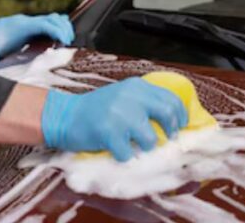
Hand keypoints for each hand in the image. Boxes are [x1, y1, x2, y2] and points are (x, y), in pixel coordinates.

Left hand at [0, 13, 73, 69]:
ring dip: (63, 27)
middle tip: (69, 45)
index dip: (58, 31)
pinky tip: (60, 40)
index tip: (66, 42)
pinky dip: (58, 27)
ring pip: (54, 18)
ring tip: (68, 43)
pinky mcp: (31, 26)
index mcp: (21, 26)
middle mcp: (28, 21)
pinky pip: (50, 22)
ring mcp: (30, 22)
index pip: (44, 23)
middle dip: (65, 30)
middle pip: (54, 18)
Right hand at [41, 77, 187, 161]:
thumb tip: (173, 122)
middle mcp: (131, 97)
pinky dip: (124, 157)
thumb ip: (144, 103)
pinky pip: (129, 154)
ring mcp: (120, 115)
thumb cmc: (95, 110)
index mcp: (136, 87)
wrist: (64, 116)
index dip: (180, 115)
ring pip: (151, 140)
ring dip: (144, 148)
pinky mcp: (109, 133)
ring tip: (133, 146)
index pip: (170, 99)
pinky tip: (115, 151)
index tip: (180, 126)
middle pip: (168, 114)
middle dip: (170, 131)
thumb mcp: (122, 97)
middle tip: (166, 140)